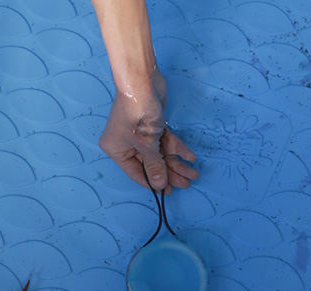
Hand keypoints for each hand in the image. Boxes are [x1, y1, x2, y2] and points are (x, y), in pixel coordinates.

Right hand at [98, 71, 198, 193]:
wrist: (142, 80)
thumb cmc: (137, 111)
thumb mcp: (147, 144)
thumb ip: (154, 166)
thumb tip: (159, 185)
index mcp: (116, 149)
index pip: (136, 173)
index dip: (153, 183)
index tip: (168, 191)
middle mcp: (126, 143)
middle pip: (151, 164)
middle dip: (170, 173)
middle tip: (186, 183)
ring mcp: (140, 134)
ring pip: (160, 153)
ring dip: (177, 163)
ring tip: (193, 173)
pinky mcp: (152, 125)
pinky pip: (165, 141)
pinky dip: (177, 148)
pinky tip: (190, 157)